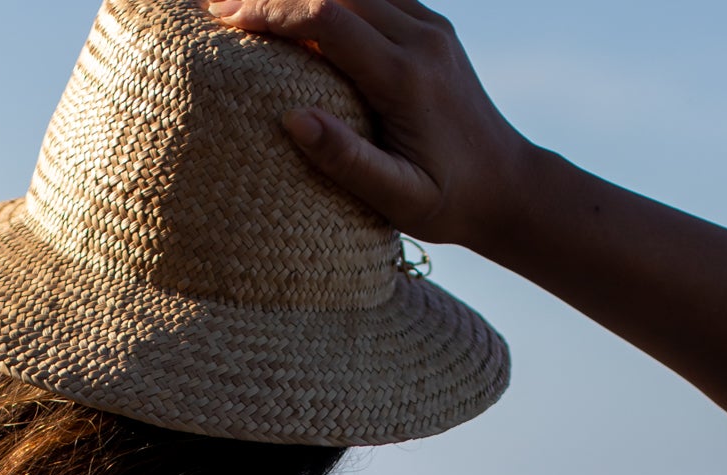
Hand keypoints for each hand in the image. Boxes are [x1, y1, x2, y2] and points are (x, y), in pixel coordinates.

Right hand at [204, 0, 533, 248]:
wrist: (508, 186)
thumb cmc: (449, 203)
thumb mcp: (400, 199)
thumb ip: (348, 162)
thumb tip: (292, 120)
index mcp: (407, 77)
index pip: (327, 20)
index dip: (272, 12)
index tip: (226, 19)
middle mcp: (421, 38)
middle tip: (218, 8)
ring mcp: (430, 26)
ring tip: (248, 7)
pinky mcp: (431, 28)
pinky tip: (295, 12)